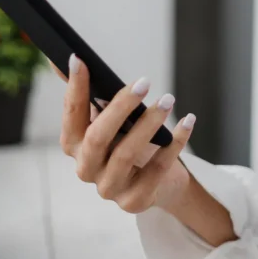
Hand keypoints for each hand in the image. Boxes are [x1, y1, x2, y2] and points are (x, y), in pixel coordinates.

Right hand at [57, 56, 193, 213]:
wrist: (158, 183)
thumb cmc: (129, 142)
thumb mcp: (109, 119)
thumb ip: (89, 94)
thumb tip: (69, 58)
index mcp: (74, 145)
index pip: (71, 115)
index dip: (75, 88)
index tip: (80, 59)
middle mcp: (86, 169)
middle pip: (98, 137)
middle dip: (120, 107)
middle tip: (144, 82)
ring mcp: (110, 188)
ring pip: (126, 154)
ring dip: (149, 123)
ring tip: (168, 99)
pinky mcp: (135, 200)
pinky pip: (158, 169)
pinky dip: (175, 143)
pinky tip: (188, 121)